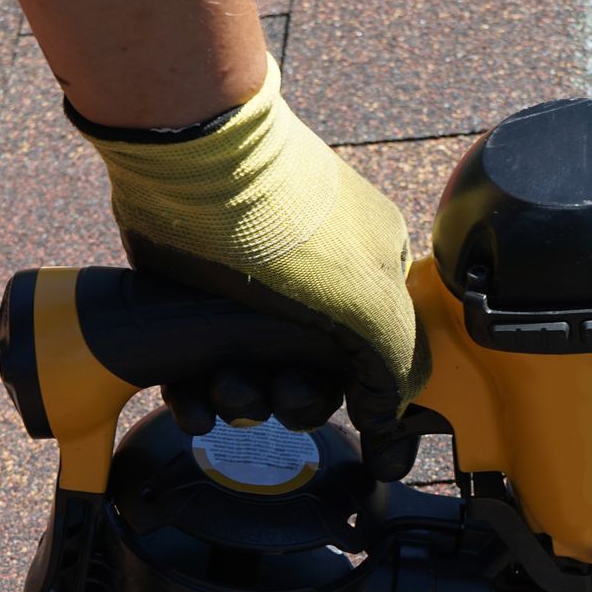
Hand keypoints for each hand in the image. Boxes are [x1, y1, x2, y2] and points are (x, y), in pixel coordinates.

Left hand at [73, 56, 428, 477]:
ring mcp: (252, 290)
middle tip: (278, 396)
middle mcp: (315, 281)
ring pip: (253, 374)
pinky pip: (199, 366)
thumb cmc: (292, 227)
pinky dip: (199, 395)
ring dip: (243, 400)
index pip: (379, 357)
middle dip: (294, 399)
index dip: (365, 399)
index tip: (356, 427)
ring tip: (225, 389)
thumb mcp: (374, 305)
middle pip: (312, 375)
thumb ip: (398, 366)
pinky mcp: (194, 298)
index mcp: (372, 272)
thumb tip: (385, 414)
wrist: (194, 163)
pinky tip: (196, 405)